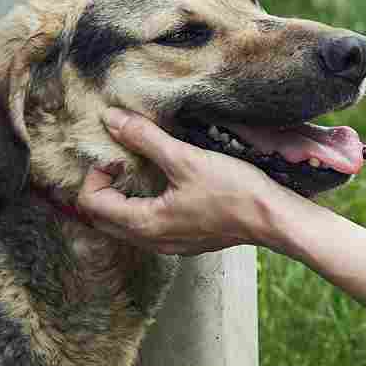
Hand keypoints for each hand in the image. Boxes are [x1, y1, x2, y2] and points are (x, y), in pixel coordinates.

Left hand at [76, 108, 303, 254]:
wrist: (274, 218)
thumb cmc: (233, 191)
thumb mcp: (186, 158)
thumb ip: (145, 138)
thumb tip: (112, 119)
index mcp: (144, 223)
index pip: (92, 203)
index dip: (96, 174)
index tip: (120, 154)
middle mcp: (151, 241)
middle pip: (103, 219)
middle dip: (103, 188)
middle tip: (121, 161)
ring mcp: (169, 245)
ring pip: (125, 225)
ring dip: (121, 199)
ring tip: (138, 172)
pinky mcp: (186, 241)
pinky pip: (148, 228)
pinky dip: (141, 208)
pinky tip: (163, 188)